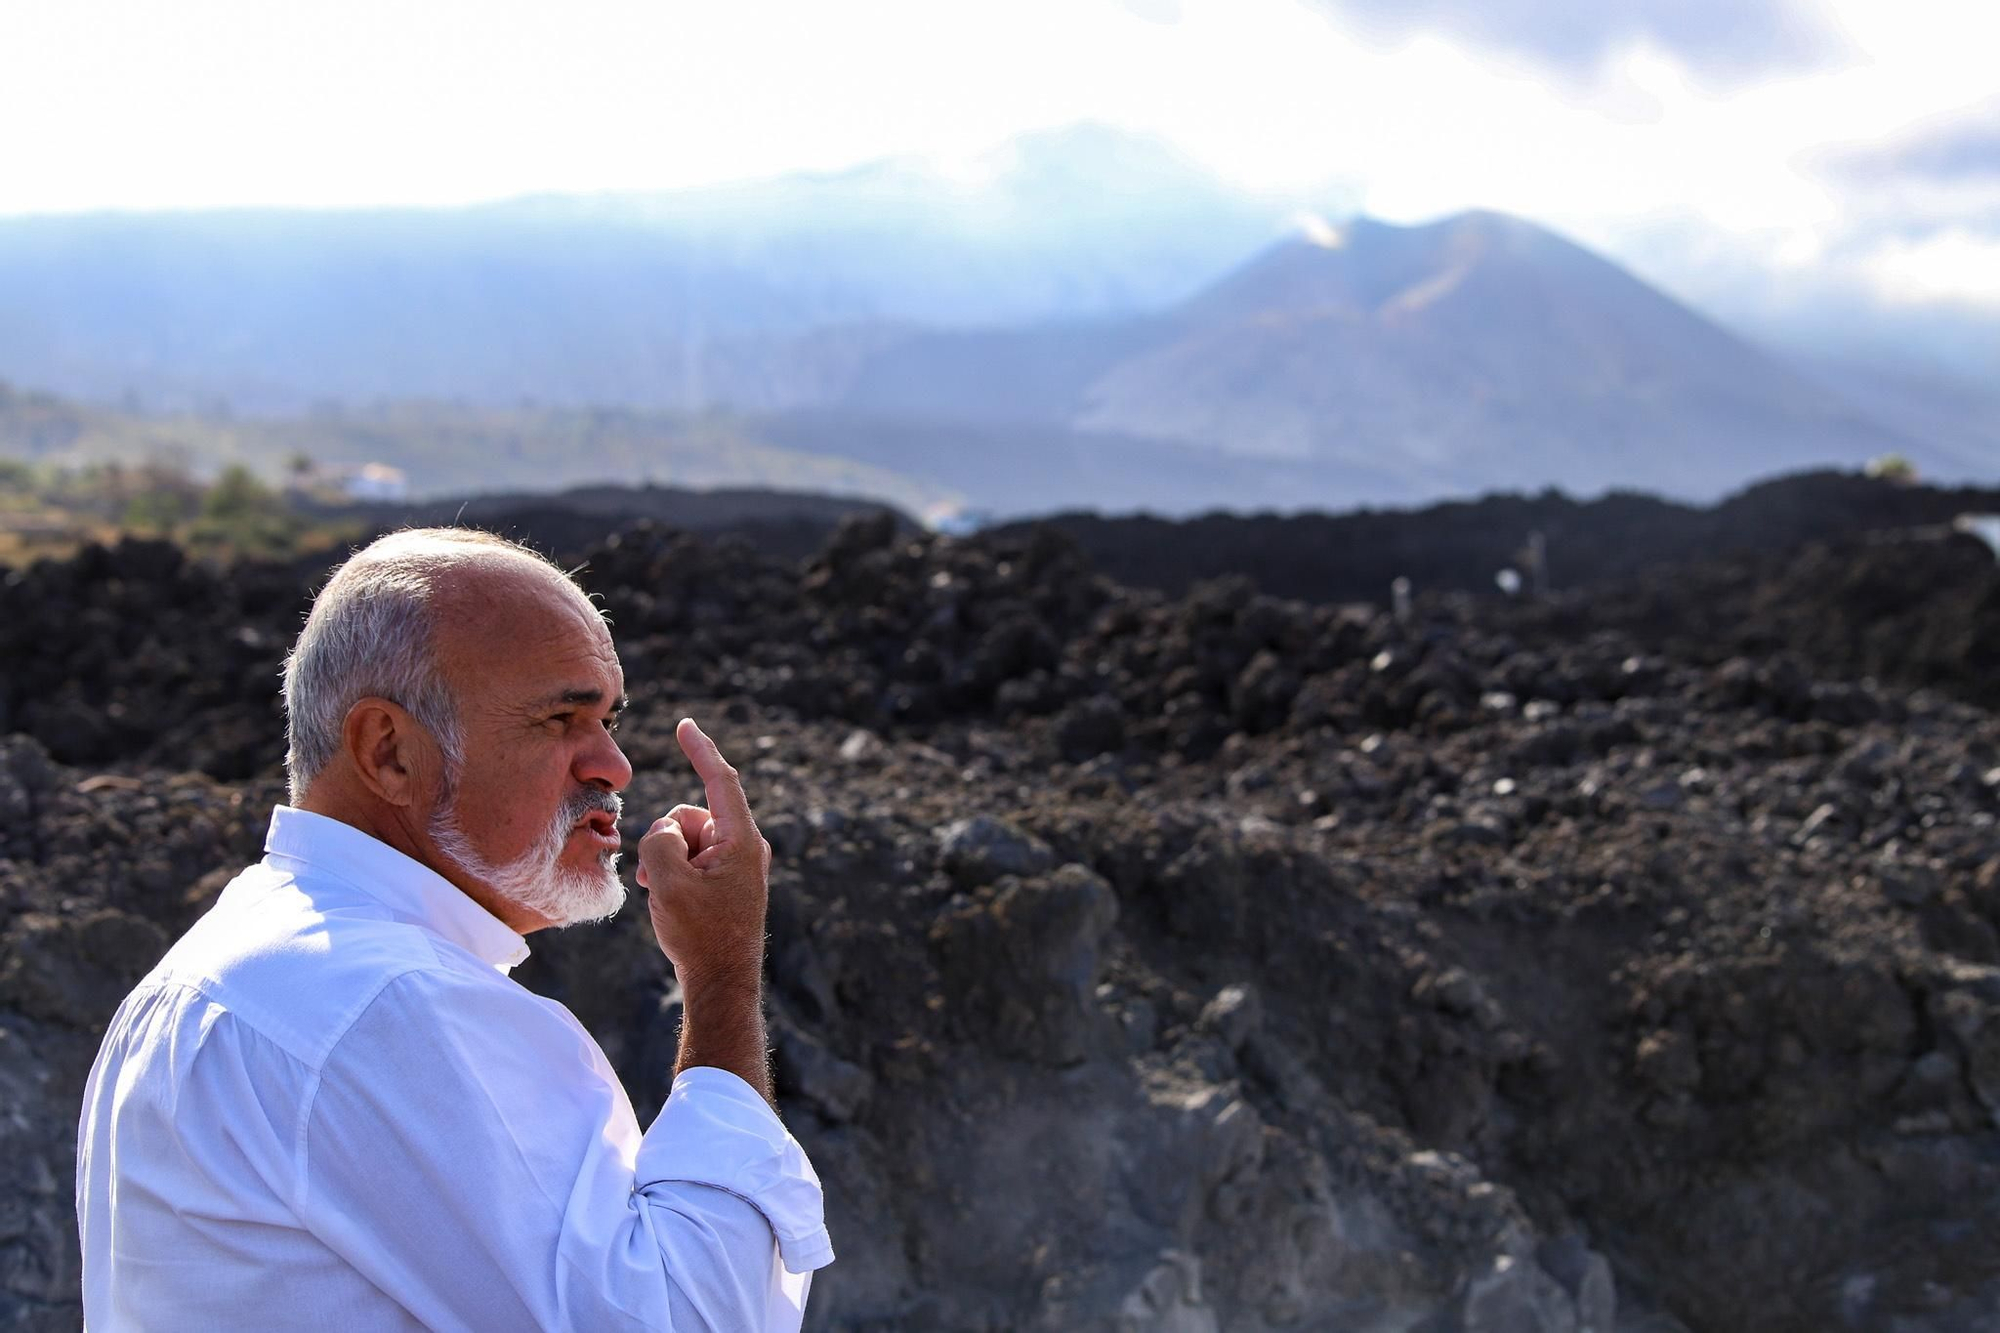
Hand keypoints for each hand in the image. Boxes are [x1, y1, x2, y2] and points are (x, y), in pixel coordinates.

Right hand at [636, 719, 771, 988]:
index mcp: (740, 840)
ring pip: (686, 838)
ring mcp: (738, 863)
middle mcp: (745, 845)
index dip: (700, 749)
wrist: (721, 982)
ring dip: (665, 859)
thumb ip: (660, 840)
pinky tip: (668, 900)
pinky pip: (693, 859)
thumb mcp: (666, 881)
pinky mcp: (729, 879)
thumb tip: (667, 831)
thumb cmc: (699, 934)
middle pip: (691, 815)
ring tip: (660, 894)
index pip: (720, 780)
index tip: (685, 726)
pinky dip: (674, 872)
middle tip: (655, 878)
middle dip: (665, 838)